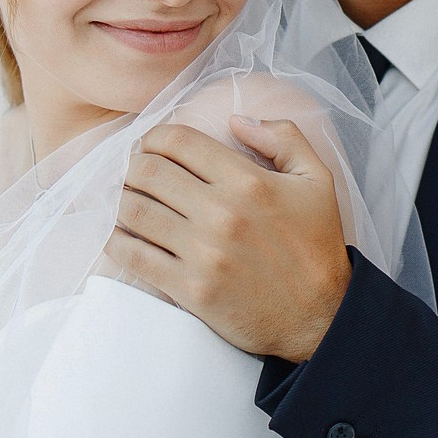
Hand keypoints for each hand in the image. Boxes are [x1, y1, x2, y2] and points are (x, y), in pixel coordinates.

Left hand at [110, 119, 351, 361]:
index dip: (153, 137)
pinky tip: (118, 234)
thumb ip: (283, 138)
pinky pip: (133, 256)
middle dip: (132, 165)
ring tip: (124, 199)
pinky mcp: (190, 289)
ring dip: (120, 199)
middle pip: (147, 171)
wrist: (321, 318)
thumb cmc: (317, 247)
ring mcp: (203, 252)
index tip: (149, 145)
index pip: (178, 142)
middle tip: (132, 172)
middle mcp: (222, 212)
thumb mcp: (316, 180)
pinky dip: (116, 240)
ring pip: (133, 210)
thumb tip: (236, 119)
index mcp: (248, 181)